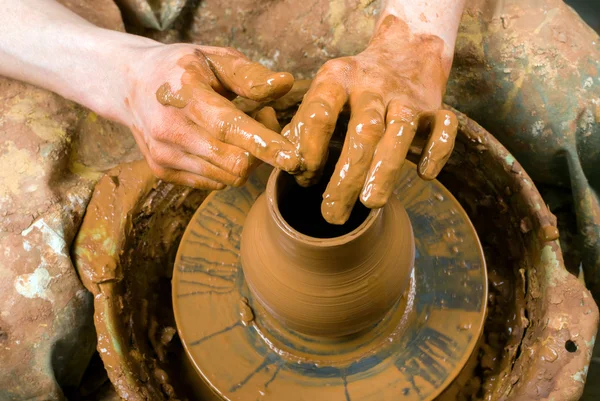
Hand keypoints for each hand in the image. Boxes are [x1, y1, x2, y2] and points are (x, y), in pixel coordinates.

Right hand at [126, 44, 300, 188]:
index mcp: (185, 96)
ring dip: (247, 159)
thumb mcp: (214, 58)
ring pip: (228, 178)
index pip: (230, 128)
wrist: (129, 86)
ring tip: (243, 130)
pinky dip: (227, 168)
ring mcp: (164, 156)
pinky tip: (223, 143)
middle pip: (235, 163)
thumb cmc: (180, 68)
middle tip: (265, 119)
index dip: (265, 145)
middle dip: (262, 150)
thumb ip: (249, 75)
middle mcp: (171, 131)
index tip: (293, 158)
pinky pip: (214, 183)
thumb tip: (285, 83)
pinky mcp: (163, 172)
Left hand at [282, 15, 457, 223]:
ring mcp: (406, 96)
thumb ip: (305, 124)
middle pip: (363, 130)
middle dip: (347, 175)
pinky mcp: (434, 106)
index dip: (309, 147)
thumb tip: (288, 166)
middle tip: (333, 213)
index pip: (321, 111)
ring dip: (386, 168)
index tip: (303, 179)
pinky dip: (437, 150)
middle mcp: (373, 84)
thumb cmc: (354, 85)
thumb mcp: (325, 92)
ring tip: (371, 203)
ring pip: (401, 130)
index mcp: (338, 77)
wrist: (404, 49)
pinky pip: (444, 126)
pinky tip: (425, 175)